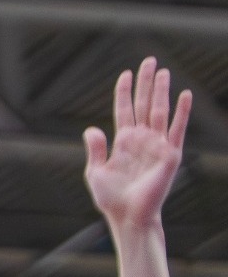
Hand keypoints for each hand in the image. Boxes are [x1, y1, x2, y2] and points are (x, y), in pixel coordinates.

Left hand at [85, 56, 191, 236]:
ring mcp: (156, 144)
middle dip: (146, 83)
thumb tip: (91, 128)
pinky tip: (185, 94)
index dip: (125, 92)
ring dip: (161, 91)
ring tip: (163, 71)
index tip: (125, 74)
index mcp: (123, 141)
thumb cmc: (111, 198)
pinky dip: (182, 112)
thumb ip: (96, 149)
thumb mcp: (96, 172)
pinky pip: (176, 129)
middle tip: (149, 61)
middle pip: (144, 104)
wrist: (127, 216)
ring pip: (159, 111)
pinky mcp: (169, 154)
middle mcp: (141, 139)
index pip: (124, 110)